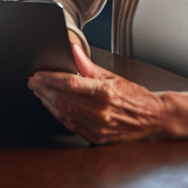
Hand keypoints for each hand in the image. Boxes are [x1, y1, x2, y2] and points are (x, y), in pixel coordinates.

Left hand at [28, 41, 171, 143]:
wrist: (153, 118)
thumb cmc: (134, 96)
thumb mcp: (112, 76)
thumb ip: (88, 65)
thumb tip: (73, 50)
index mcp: (105, 92)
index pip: (70, 83)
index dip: (51, 78)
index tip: (39, 74)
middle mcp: (100, 111)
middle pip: (63, 99)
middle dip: (44, 89)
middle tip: (33, 82)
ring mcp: (98, 127)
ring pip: (64, 113)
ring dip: (47, 101)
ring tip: (38, 92)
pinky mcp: (97, 137)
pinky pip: (71, 125)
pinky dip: (58, 115)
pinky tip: (50, 106)